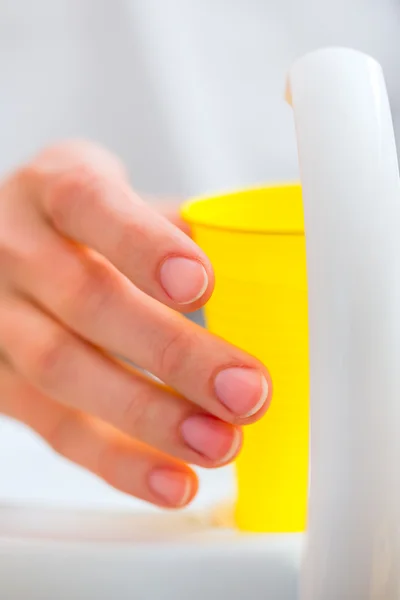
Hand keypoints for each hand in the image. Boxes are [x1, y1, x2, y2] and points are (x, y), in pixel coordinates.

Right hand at [0, 140, 270, 507]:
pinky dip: (119, 461)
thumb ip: (181, 228)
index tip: (203, 286)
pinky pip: (56, 428)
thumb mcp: (122, 200)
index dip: (143, 246)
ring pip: (64, 370)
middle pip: (87, 301)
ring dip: (149, 416)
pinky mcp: (1, 381)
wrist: (6, 244)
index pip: (89, 205)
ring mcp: (0, 318)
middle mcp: (17, 250)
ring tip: (218, 442)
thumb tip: (276, 268)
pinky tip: (173, 479)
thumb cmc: (83, 224)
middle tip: (244, 390)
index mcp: (54, 188)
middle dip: (171, 352)